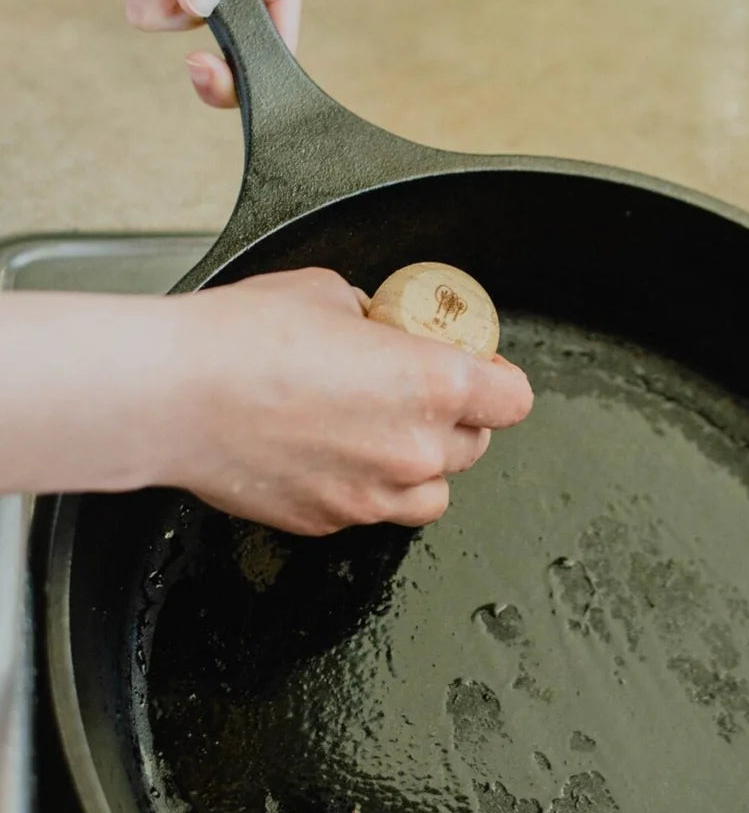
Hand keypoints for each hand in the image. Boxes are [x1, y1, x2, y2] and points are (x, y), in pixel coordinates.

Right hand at [161, 268, 533, 535]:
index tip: (484, 372)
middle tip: (417, 392)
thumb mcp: (327, 293)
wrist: (170, 395)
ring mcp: (371, 495)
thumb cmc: (241, 339)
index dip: (501, 382)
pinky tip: (333, 454)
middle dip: (456, 419)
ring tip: (384, 434)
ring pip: (433, 494)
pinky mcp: (327, 520)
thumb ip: (372, 318)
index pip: (513, 401)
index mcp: (431, 385)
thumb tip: (373, 325)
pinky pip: (373, 511)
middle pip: (475, 446)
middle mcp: (412, 450)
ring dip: (423, 466)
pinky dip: (367, 488)